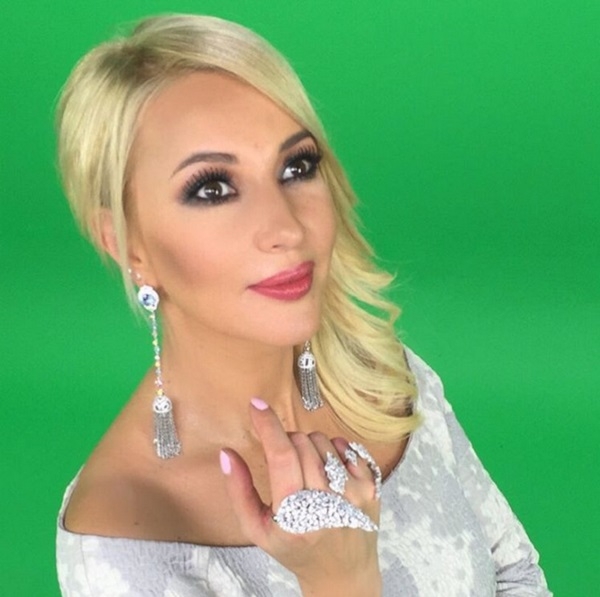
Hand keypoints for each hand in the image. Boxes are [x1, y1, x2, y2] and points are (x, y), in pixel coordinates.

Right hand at [219, 397, 381, 596]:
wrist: (342, 571)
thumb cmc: (295, 548)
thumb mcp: (257, 529)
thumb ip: (239, 491)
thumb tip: (227, 454)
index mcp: (295, 516)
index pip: (282, 456)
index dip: (268, 426)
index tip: (257, 406)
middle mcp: (327, 504)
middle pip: (301, 443)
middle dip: (287, 441)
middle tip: (285, 459)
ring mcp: (353, 493)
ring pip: (323, 441)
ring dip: (308, 445)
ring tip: (307, 470)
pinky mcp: (371, 486)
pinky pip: (345, 445)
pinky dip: (332, 449)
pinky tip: (327, 470)